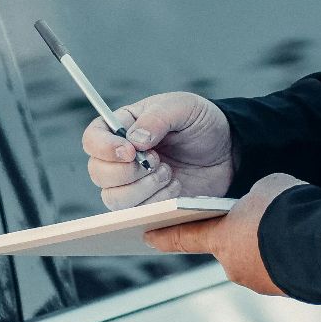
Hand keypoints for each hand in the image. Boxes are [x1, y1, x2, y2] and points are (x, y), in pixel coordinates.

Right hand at [83, 91, 233, 209]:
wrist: (228, 151)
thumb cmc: (200, 122)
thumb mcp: (183, 107)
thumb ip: (157, 118)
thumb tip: (134, 140)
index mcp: (122, 128)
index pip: (92, 139)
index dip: (103, 148)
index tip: (129, 151)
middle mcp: (120, 158)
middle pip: (98, 173)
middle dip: (128, 171)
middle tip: (157, 160)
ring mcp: (132, 184)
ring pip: (114, 198)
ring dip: (142, 188)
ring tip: (168, 173)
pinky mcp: (148, 205)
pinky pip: (137, 214)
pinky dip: (157, 202)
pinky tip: (176, 187)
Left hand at [143, 172, 305, 295]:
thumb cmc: (290, 209)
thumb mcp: (265, 189)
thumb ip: (252, 202)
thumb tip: (260, 213)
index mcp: (221, 239)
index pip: (184, 237)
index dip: (165, 235)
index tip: (147, 237)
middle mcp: (235, 267)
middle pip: (229, 246)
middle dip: (241, 233)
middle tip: (261, 216)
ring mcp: (262, 282)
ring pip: (257, 258)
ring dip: (266, 245)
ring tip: (290, 228)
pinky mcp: (288, 290)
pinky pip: (280, 267)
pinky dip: (286, 255)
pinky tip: (302, 242)